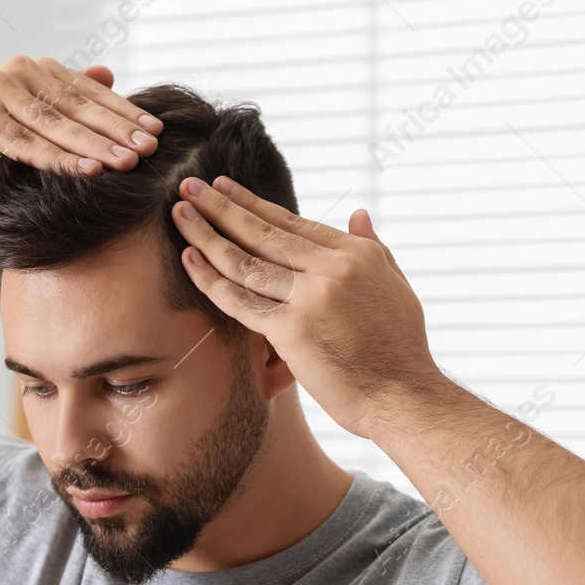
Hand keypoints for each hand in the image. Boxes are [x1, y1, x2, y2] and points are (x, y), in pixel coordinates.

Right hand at [0, 55, 162, 206]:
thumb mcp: (28, 125)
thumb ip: (64, 100)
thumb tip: (108, 74)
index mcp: (31, 70)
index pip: (86, 91)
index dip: (122, 111)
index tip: (155, 132)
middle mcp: (14, 74)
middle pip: (76, 106)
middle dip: (116, 129)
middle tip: (150, 148)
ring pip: (56, 125)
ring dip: (95, 145)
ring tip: (127, 162)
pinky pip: (28, 145)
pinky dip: (60, 159)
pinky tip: (87, 171)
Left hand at [169, 175, 446, 439]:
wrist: (405, 398)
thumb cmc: (399, 351)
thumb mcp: (395, 287)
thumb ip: (374, 248)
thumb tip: (359, 214)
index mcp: (356, 254)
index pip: (291, 222)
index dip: (252, 203)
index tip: (223, 187)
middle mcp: (333, 268)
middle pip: (263, 232)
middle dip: (221, 206)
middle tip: (189, 187)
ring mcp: (312, 297)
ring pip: (246, 260)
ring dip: (207, 235)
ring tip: (179, 215)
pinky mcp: (293, 330)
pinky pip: (241, 301)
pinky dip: (210, 280)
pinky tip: (189, 260)